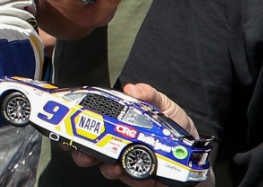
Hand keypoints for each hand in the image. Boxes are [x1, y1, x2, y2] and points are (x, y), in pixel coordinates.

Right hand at [69, 83, 209, 186]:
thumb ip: (150, 96)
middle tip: (69, 139)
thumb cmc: (179, 130)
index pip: (95, 114)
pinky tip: (115, 166)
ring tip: (90, 156)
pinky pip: (115, 172)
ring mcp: (122, 156)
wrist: (196, 160)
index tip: (66, 113)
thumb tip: (131, 88)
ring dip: (88, 157)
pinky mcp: (130, 174)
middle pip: (87, 137)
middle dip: (73, 139)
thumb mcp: (166, 107)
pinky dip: (111, 170)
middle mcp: (118, 137)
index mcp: (122, 119)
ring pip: (95, 157)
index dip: (77, 113)